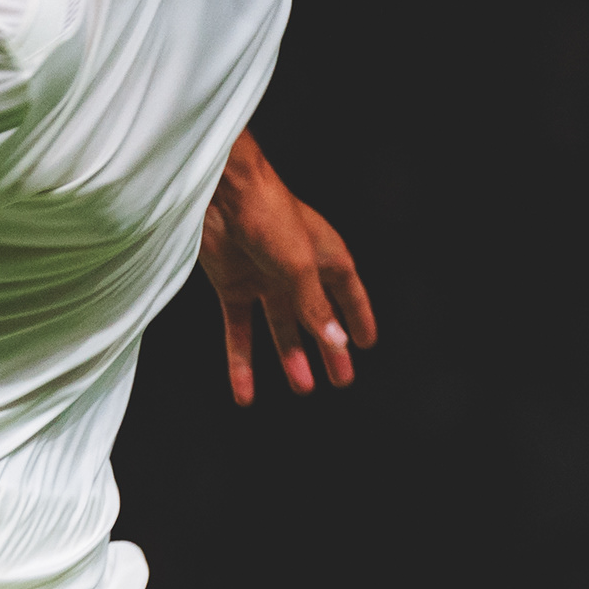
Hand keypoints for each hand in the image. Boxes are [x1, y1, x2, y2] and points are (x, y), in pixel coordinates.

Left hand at [198, 136, 377, 404]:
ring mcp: (264, 279)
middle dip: (329, 349)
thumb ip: (315, 307)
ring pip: (281, 328)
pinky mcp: (234, 287)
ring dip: (291, 358)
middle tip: (341, 380)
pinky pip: (240, 332)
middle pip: (317, 318)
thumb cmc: (269, 217)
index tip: (366, 344)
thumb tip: (336, 344)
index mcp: (324, 255)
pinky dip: (241, 363)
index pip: (348, 293)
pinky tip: (244, 393)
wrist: (222, 195)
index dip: (358, 317)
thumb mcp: (299, 267)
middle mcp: (297, 269)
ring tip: (303, 388)